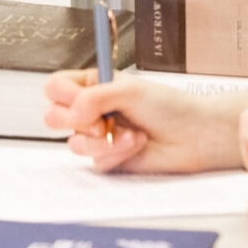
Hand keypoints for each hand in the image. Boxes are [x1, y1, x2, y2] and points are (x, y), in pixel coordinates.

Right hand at [43, 70, 247, 174]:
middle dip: (76, 121)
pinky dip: (116, 153)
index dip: (63, 95)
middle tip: (100, 121)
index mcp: (93, 86)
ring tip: (130, 134)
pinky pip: (95, 161)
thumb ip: (94, 97)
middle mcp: (91, 111)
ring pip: (74, 143)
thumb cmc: (169, 107)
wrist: (194, 136)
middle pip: (53, 117)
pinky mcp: (108, 159)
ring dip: (103, 141)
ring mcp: (98, 136)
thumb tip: (73, 113)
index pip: (55, 87)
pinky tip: (136, 145)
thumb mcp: (129, 89)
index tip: (82, 100)